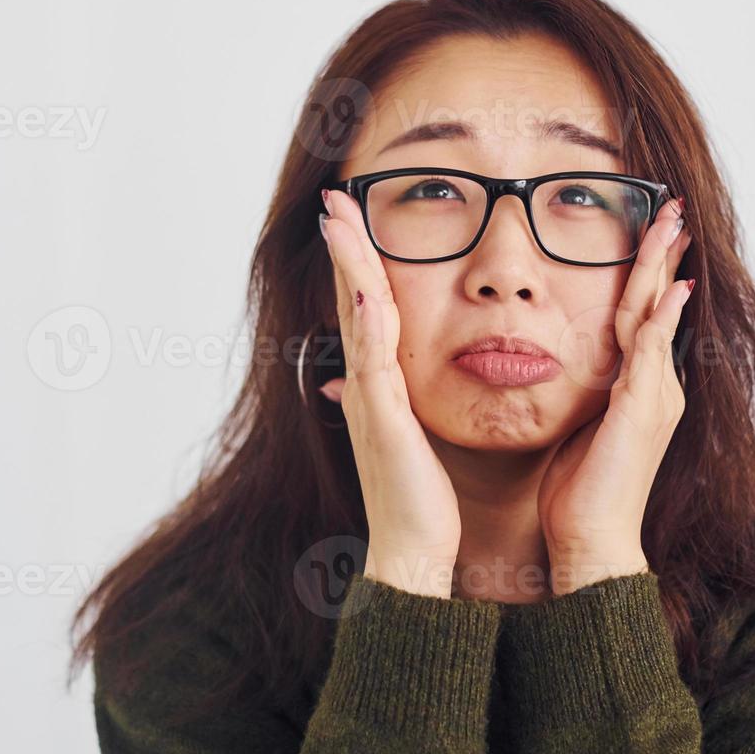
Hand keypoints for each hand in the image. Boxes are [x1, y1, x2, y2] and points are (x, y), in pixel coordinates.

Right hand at [319, 188, 461, 598]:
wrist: (412, 554)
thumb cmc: (421, 500)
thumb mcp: (415, 436)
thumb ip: (402, 402)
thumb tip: (384, 383)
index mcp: (378, 385)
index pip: (366, 307)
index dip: (357, 261)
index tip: (351, 217)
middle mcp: (365, 386)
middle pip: (350, 300)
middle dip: (343, 246)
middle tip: (333, 199)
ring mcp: (369, 401)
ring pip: (356, 318)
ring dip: (347, 266)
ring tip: (338, 220)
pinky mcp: (383, 422)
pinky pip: (374, 363)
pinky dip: (369, 323)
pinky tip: (370, 288)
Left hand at [537, 198, 694, 593]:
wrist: (591, 543)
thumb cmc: (577, 495)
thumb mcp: (576, 429)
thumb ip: (580, 395)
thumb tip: (561, 368)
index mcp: (638, 390)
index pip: (642, 317)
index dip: (646, 274)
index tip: (649, 236)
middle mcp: (655, 387)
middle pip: (657, 304)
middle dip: (663, 254)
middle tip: (673, 208)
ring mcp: (655, 397)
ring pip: (658, 314)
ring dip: (663, 265)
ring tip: (672, 223)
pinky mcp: (642, 409)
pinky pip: (654, 350)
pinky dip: (662, 316)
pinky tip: (670, 286)